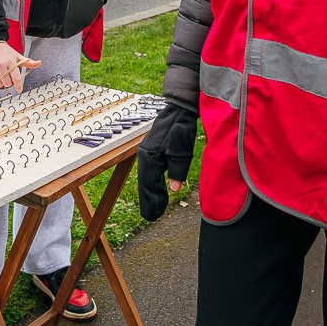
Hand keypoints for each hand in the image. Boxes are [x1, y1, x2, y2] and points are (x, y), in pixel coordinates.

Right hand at [0, 41, 38, 90]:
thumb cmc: (5, 51)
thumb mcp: (17, 55)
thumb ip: (28, 62)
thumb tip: (39, 63)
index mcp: (11, 62)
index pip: (16, 78)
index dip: (18, 86)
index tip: (19, 90)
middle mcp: (1, 65)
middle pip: (7, 83)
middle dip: (9, 82)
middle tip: (8, 77)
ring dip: (1, 83)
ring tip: (1, 76)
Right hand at [136, 101, 197, 220]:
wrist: (179, 109)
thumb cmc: (181, 128)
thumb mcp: (181, 150)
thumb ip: (177, 169)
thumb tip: (173, 189)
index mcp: (149, 157)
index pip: (148, 185)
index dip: (151, 201)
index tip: (153, 216)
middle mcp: (145, 156)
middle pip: (146, 184)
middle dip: (149, 200)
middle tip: (153, 216)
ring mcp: (148, 153)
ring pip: (148, 178)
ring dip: (152, 192)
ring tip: (157, 207)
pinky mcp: (153, 150)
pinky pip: (151, 171)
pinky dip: (154, 183)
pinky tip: (159, 189)